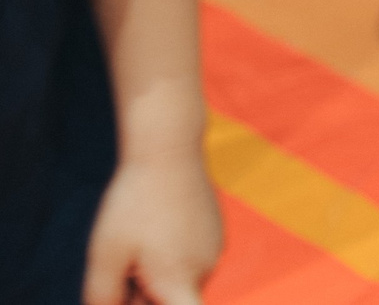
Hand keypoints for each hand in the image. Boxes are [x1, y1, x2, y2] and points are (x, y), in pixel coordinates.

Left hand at [84, 153, 221, 304]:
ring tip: (135, 241)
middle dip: (143, 298)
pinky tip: (153, 226)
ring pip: (180, 279)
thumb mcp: (105, 256)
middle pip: (173, 301)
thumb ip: (103, 298)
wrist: (169, 150)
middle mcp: (204, 269)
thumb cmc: (134, 205)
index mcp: (178, 282)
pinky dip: (169, 256)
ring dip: (155, 277)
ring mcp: (214, 248)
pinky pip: (189, 257)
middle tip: (119, 273)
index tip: (143, 297)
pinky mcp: (215, 230)